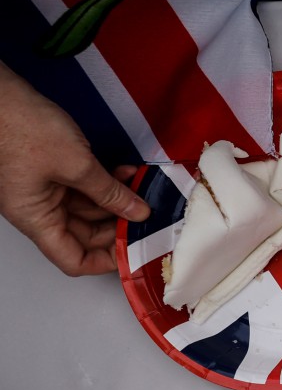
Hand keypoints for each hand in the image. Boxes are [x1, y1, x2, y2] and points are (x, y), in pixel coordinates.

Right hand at [0, 67, 148, 275]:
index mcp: (36, 219)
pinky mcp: (48, 171)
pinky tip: (126, 173)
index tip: (136, 250)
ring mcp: (42, 190)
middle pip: (84, 235)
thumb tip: (138, 214)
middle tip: (150, 216)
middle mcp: (37, 210)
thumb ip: (110, 193)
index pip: (73, 260)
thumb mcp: (77, 164)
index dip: (106, 261)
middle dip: (118, 226)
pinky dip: (104, 182)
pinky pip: (81, 187)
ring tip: (141, 188)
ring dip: (116, 200)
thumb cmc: (23, 128)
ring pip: (87, 208)